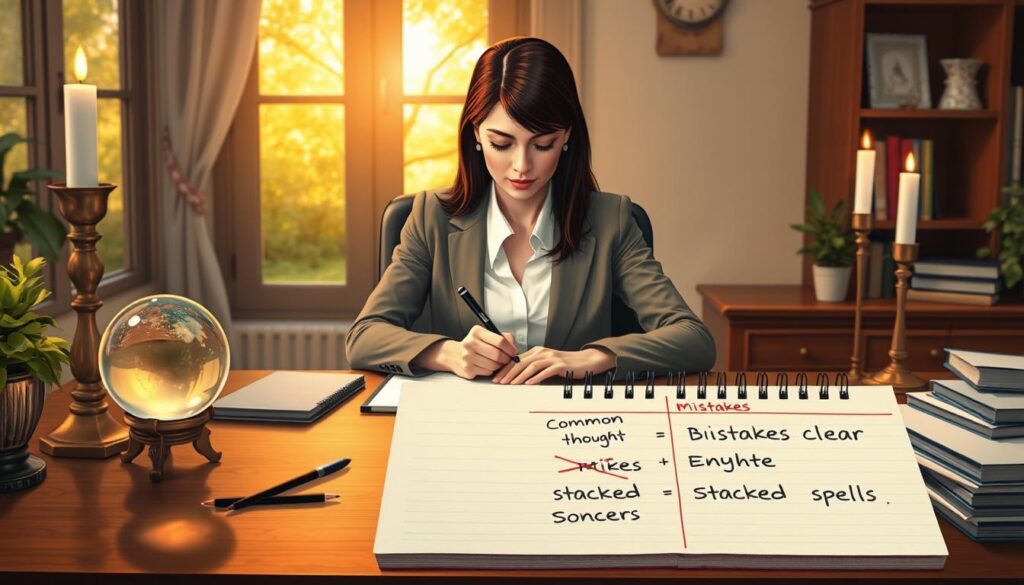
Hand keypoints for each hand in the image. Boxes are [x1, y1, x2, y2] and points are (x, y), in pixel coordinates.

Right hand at [437, 325, 519, 378]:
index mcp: (477, 332)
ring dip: (499, 365)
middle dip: (506, 359)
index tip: (514, 352)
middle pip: (497, 354)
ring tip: (498, 362)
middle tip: (508, 359)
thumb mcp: (487, 335)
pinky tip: (488, 366)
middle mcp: (470, 343)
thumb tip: (513, 347)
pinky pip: (487, 372)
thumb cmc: (475, 344)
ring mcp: (467, 357)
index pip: (500, 341)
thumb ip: (503, 338)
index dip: (510, 348)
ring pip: (493, 365)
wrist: (454, 354)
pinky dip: (491, 370)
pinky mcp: (467, 369)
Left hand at [492, 346, 615, 384]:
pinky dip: (536, 377)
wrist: (586, 361)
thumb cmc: (566, 364)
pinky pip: (546, 371)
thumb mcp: (547, 363)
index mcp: (537, 351)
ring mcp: (552, 358)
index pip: (517, 359)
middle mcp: (543, 352)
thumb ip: (534, 366)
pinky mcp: (560, 365)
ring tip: (511, 384)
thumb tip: (517, 376)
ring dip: (519, 376)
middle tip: (499, 382)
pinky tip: (529, 383)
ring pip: (531, 366)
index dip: (505, 368)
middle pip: (521, 361)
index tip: (496, 377)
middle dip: (508, 372)